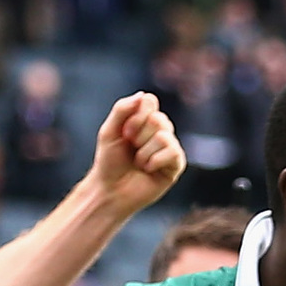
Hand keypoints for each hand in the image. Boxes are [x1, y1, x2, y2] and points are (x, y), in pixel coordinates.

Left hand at [83, 92, 186, 218]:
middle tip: (131, 150)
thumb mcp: (109, 131)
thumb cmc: (109, 162)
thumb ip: (122, 109)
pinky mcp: (176, 165)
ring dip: (144, 152)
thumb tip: (143, 95)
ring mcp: (169, 147)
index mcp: (145, 119)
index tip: (125, 133)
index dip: (137, 116)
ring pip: (164, 136)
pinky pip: (173, 152)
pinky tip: (148, 170)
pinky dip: (155, 161)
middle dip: (138, 136)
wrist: (111, 190)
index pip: (150, 101)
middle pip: (158, 119)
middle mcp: (160, 131)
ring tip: (138, 163)